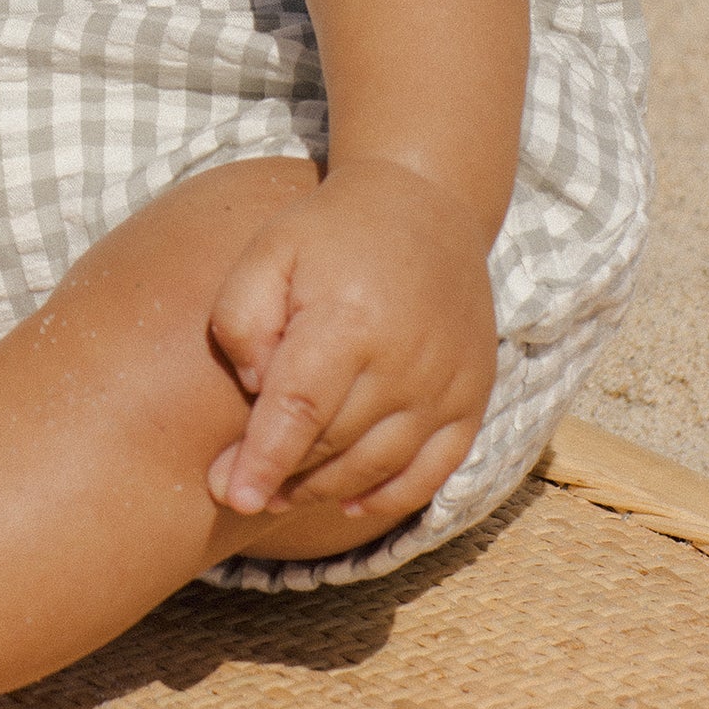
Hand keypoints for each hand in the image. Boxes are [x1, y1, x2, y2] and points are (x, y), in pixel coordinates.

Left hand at [206, 157, 498, 524]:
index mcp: (349, 318)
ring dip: (326, 491)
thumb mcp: (269, 251)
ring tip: (283, 495)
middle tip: (242, 493)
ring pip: (379, 466)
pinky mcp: (473, 397)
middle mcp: (405, 359)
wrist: (425, 207)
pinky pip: (432, 471)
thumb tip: (254, 387)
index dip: (264, 459)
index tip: (234, 494)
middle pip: (336, 444)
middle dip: (284, 478)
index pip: (300, 409)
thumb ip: (242, 316)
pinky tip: (349, 502)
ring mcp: (446, 384)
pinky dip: (390, 497)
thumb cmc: (331, 233)